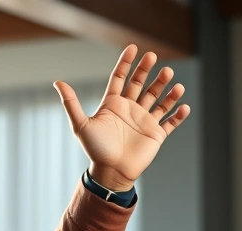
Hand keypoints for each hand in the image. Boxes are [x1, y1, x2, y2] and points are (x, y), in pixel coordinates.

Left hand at [54, 45, 190, 190]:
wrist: (110, 172)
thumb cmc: (95, 149)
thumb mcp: (81, 124)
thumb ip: (71, 103)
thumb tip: (57, 82)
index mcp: (113, 104)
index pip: (120, 78)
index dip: (126, 63)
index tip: (133, 48)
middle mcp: (130, 109)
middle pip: (141, 84)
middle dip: (147, 70)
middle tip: (152, 57)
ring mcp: (144, 121)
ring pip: (159, 99)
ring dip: (166, 88)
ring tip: (170, 76)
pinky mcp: (156, 134)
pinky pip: (171, 122)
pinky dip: (178, 114)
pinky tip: (184, 105)